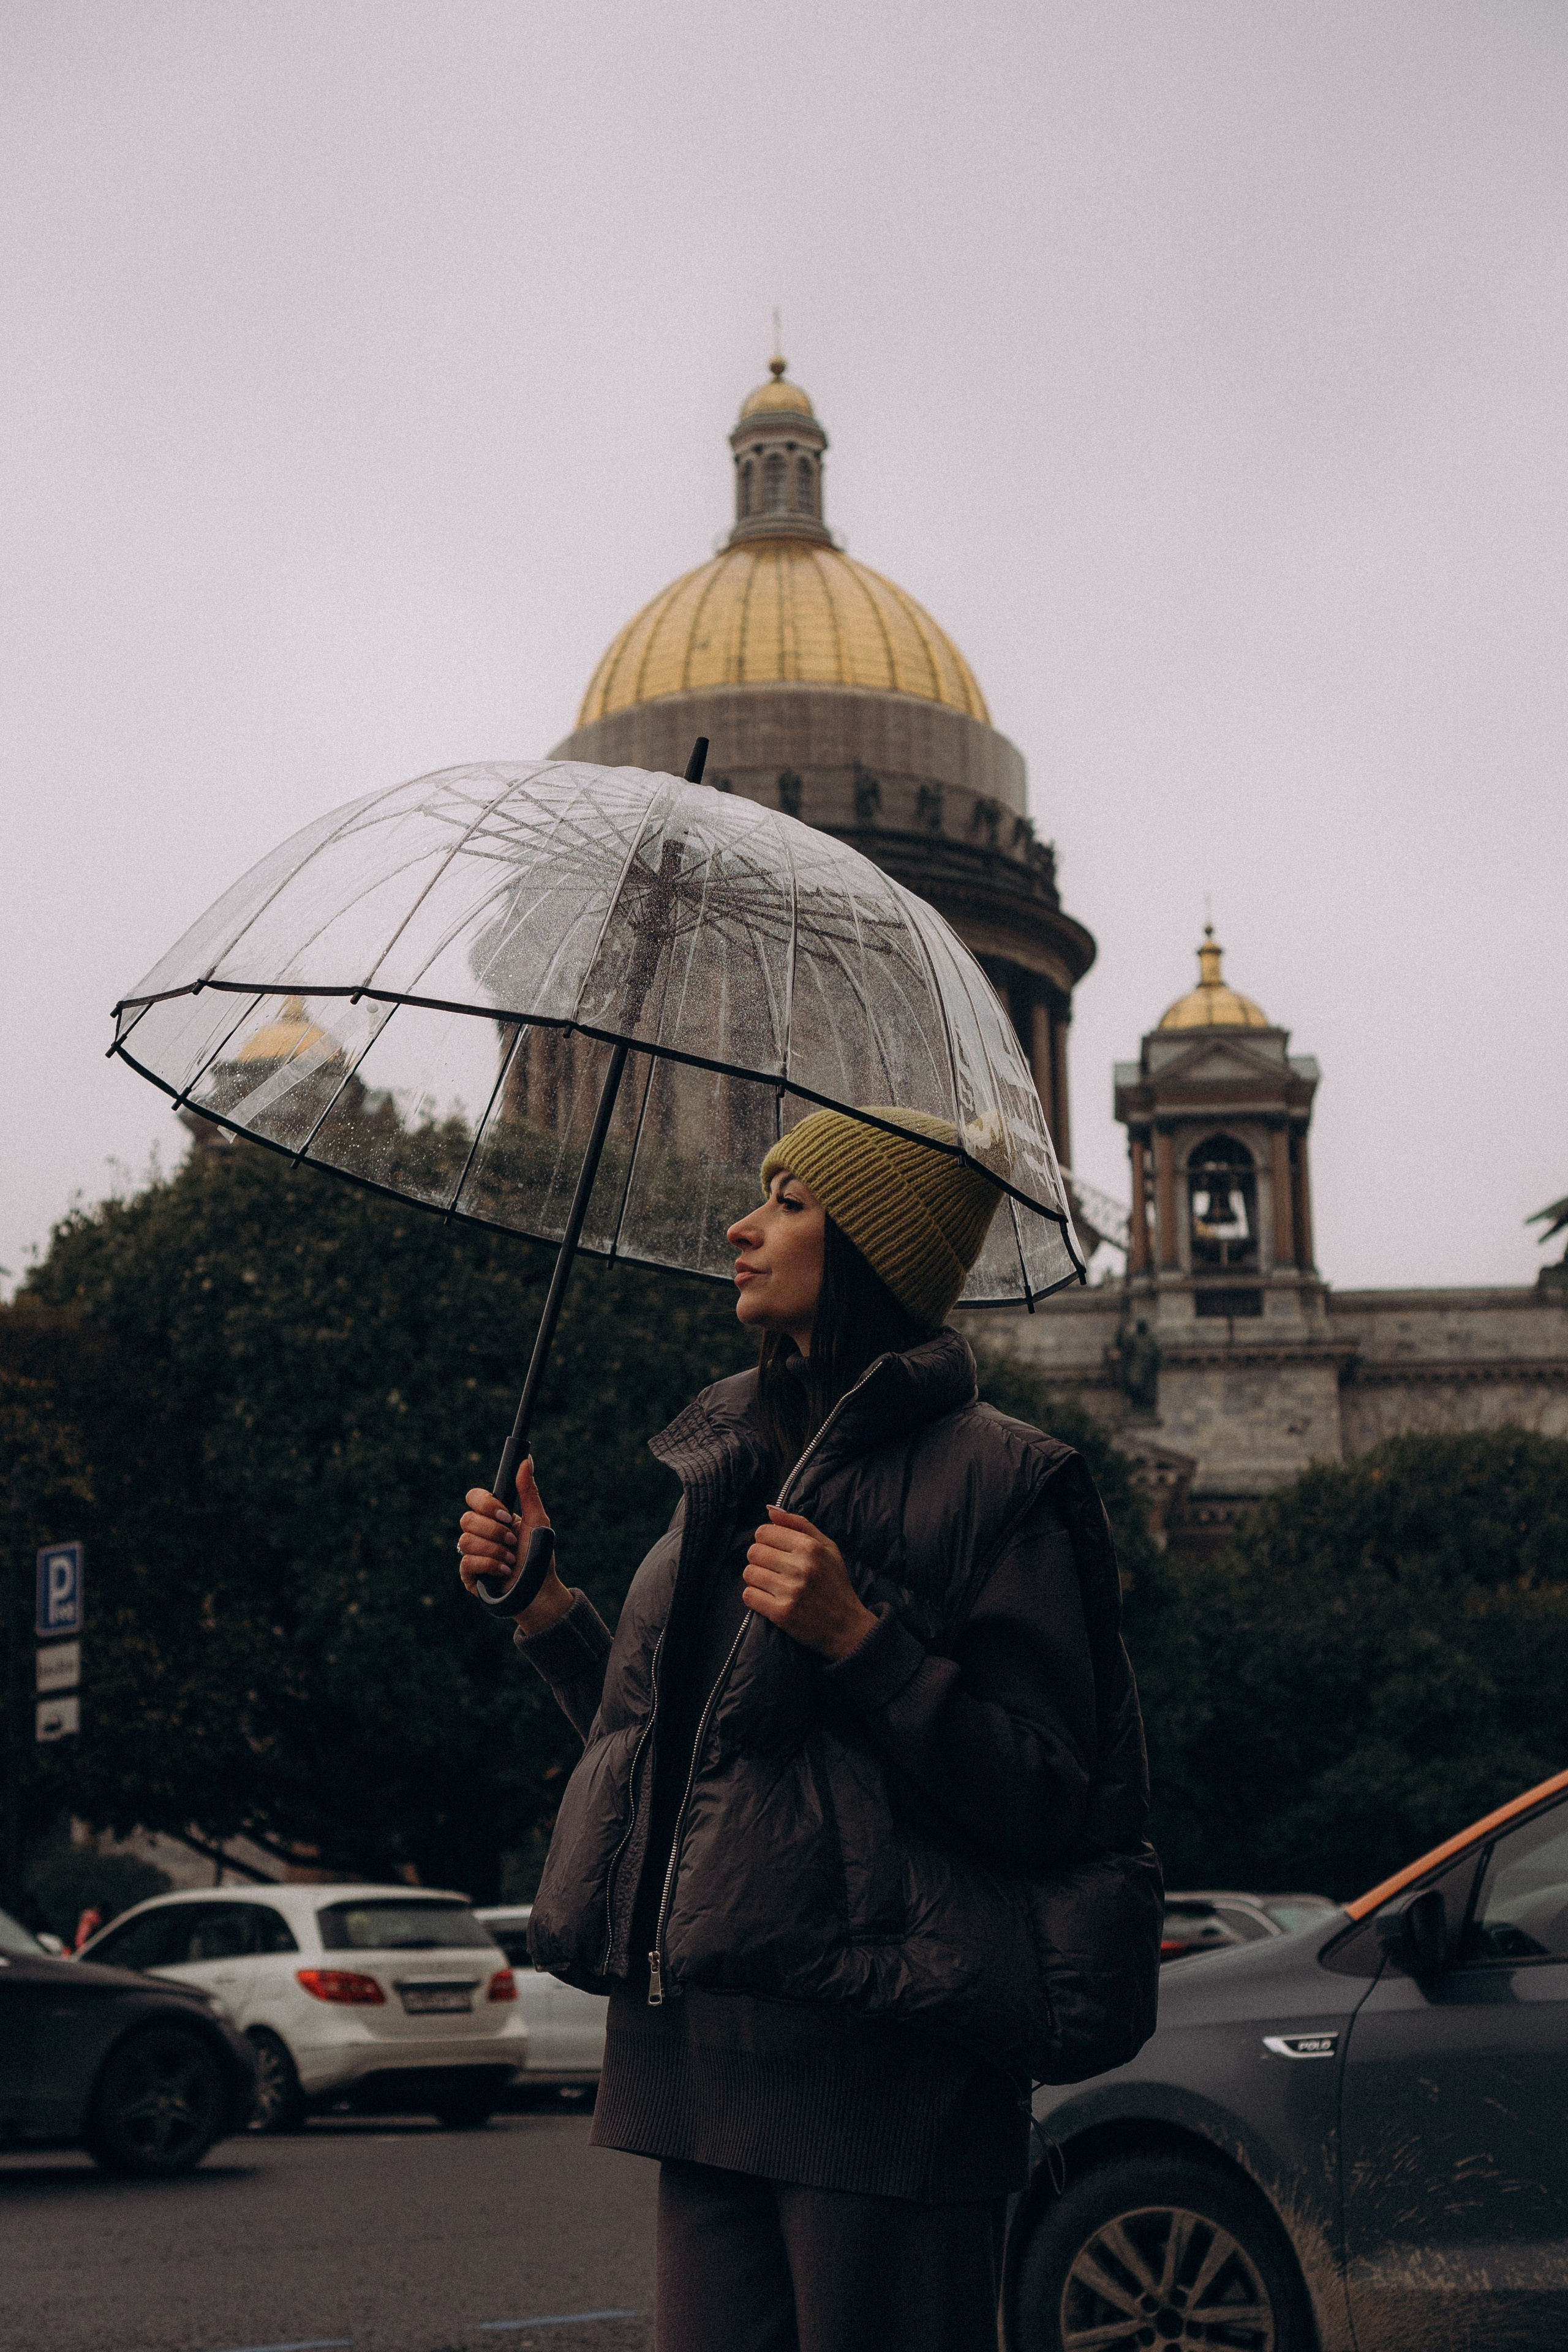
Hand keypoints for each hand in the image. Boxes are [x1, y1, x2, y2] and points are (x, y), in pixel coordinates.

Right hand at [457, 1459, 572, 1633]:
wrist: (541, 1591)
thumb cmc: (540, 1556)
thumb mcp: (538, 1520)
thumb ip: (528, 1491)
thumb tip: (527, 1459)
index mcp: (493, 1517)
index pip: (473, 1497)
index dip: (485, 1504)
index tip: (506, 1514)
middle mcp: (479, 1533)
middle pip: (466, 1519)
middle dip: (494, 1531)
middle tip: (512, 1540)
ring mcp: (472, 1553)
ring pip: (466, 1541)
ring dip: (496, 1551)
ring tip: (512, 1560)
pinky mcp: (469, 1575)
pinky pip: (467, 1562)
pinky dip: (489, 1565)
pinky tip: (504, 1572)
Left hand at [742, 1507, 877, 1661]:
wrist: (846, 1626)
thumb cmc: (835, 1583)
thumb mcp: (827, 1547)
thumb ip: (799, 1524)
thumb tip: (769, 1510)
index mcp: (810, 1548)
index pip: (764, 1532)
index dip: (765, 1540)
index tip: (774, 1550)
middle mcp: (800, 1567)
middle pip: (754, 1552)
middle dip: (760, 1559)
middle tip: (773, 1569)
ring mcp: (790, 1591)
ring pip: (749, 1573)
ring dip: (756, 1578)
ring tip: (771, 1584)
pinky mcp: (782, 1613)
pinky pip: (749, 1596)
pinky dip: (755, 1596)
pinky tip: (768, 1598)